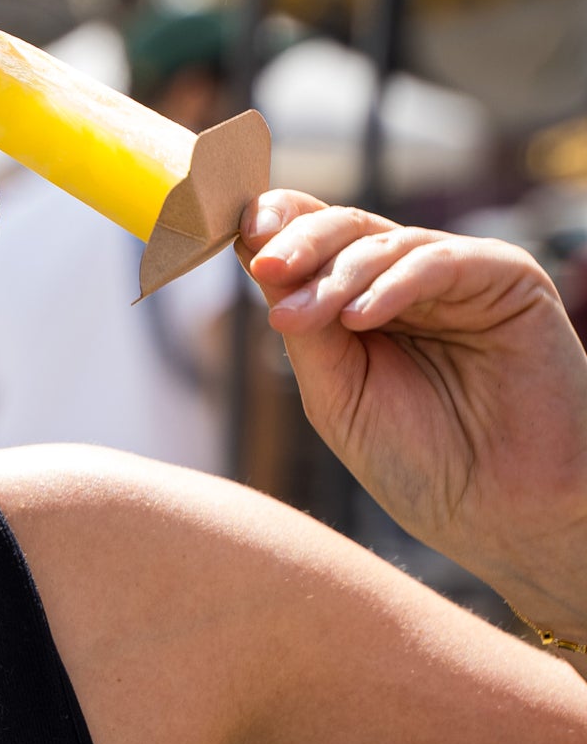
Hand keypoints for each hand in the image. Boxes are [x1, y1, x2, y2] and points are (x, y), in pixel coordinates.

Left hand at [239, 191, 586, 639]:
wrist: (497, 514)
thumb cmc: (417, 462)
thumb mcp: (335, 391)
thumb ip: (302, 326)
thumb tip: (254, 254)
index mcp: (360, 302)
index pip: (312, 243)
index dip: (274, 228)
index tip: (236, 234)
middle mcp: (406, 281)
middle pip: (343, 229)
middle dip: (298, 244)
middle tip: (264, 268)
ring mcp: (458, 278)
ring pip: (385, 241)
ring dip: (335, 274)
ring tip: (303, 317)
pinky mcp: (509, 282)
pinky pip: (442, 262)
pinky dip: (394, 283)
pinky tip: (360, 316)